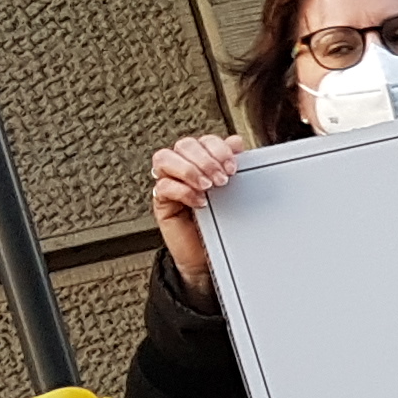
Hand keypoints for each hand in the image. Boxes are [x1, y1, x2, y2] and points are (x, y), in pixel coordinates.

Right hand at [150, 133, 245, 293]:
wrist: (208, 256)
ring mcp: (170, 182)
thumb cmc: (222, 223)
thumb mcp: (234, 192)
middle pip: (185, 144)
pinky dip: (183, 191)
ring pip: (165, 158)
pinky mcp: (161, 201)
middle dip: (205, 159)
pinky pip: (163, 186)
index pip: (204, 141)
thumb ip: (232, 166)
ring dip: (189, 169)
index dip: (218, 148)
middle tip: (221, 179)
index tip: (232, 166)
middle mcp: (184, 167)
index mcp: (203, 161)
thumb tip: (236, 142)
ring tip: (207, 187)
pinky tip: (200, 202)